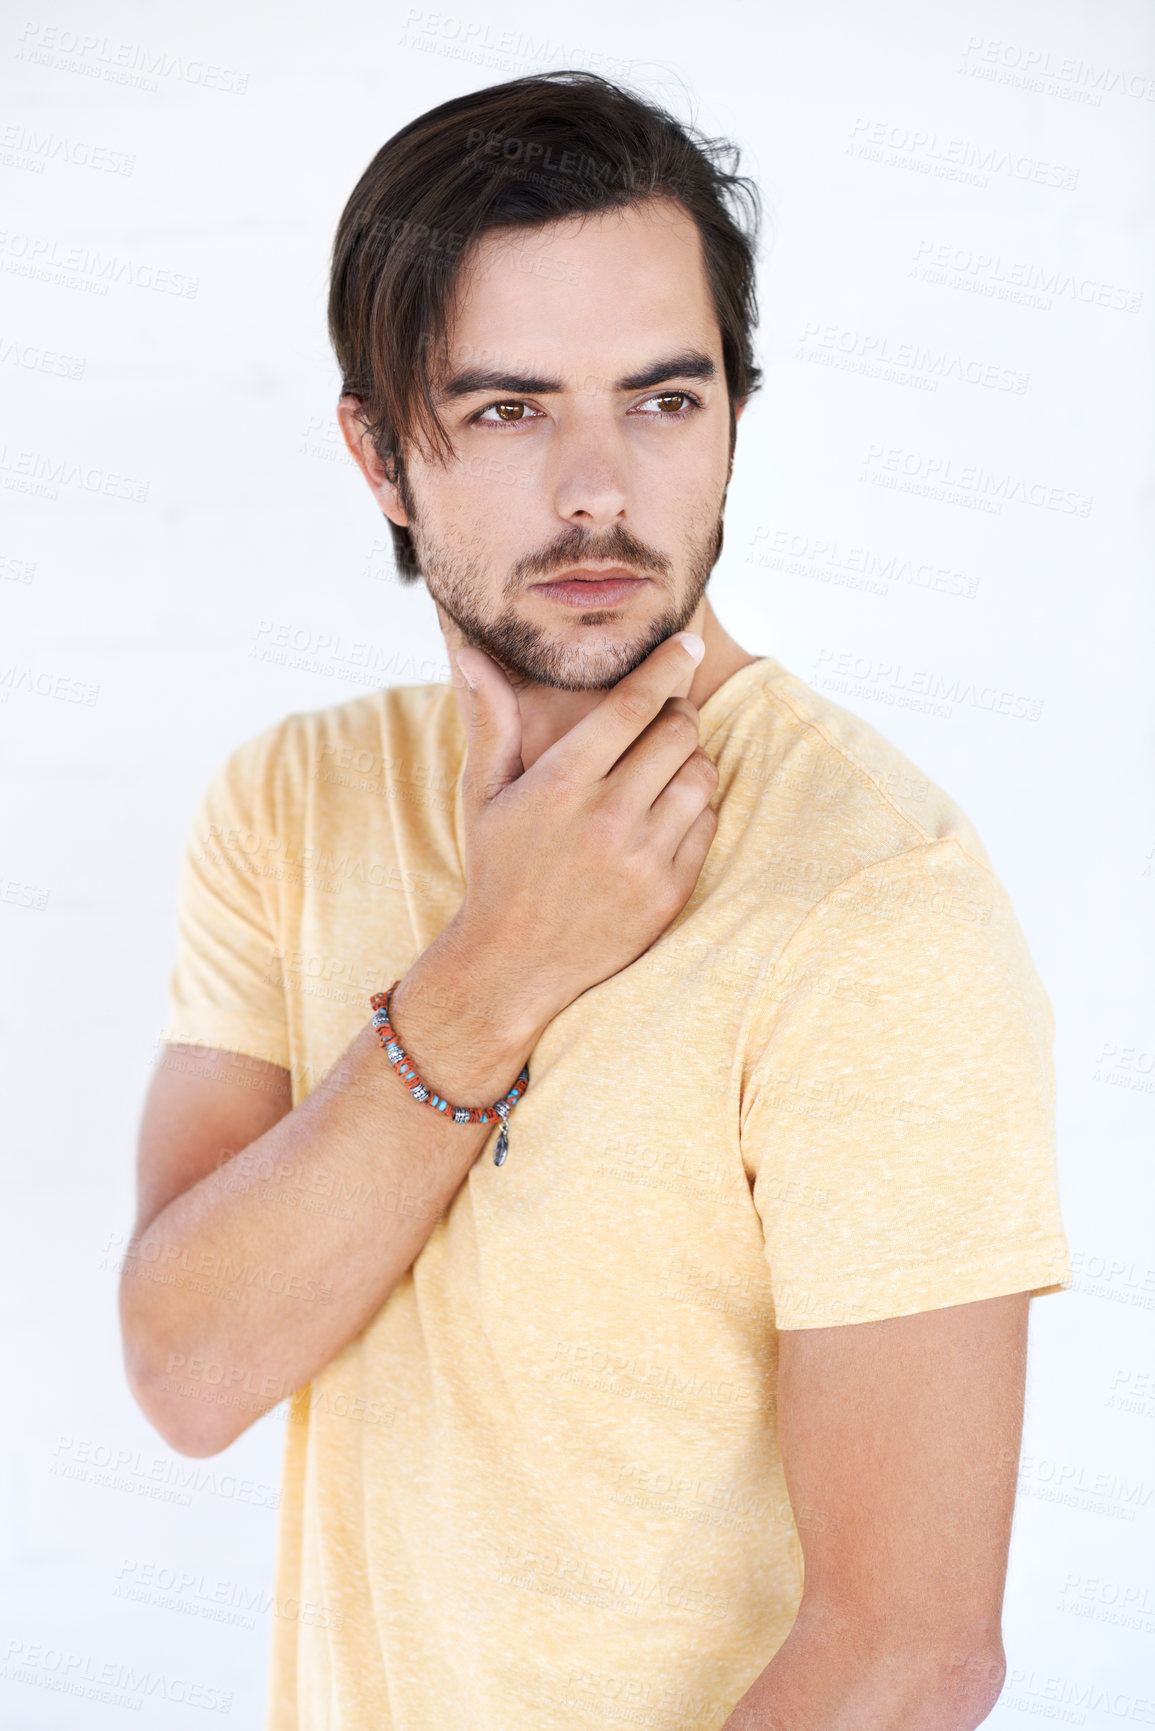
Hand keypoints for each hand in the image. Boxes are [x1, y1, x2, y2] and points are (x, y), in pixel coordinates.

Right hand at [446, 631, 718, 1028]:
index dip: (668, 666)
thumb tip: (472, 653)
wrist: (512, 964)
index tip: (687, 643)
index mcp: (560, 785)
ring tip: (665, 766)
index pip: (634, 706)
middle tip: (664, 717)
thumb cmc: (497, 868)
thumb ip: (492, 720)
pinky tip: (666, 814)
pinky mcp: (669, 893)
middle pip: (677, 733)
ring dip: (691, 760)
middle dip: (677, 714)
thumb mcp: (483, 794)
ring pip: (701, 776)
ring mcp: (642, 859)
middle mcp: (606, 819)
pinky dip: (696, 809)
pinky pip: (707, 824)